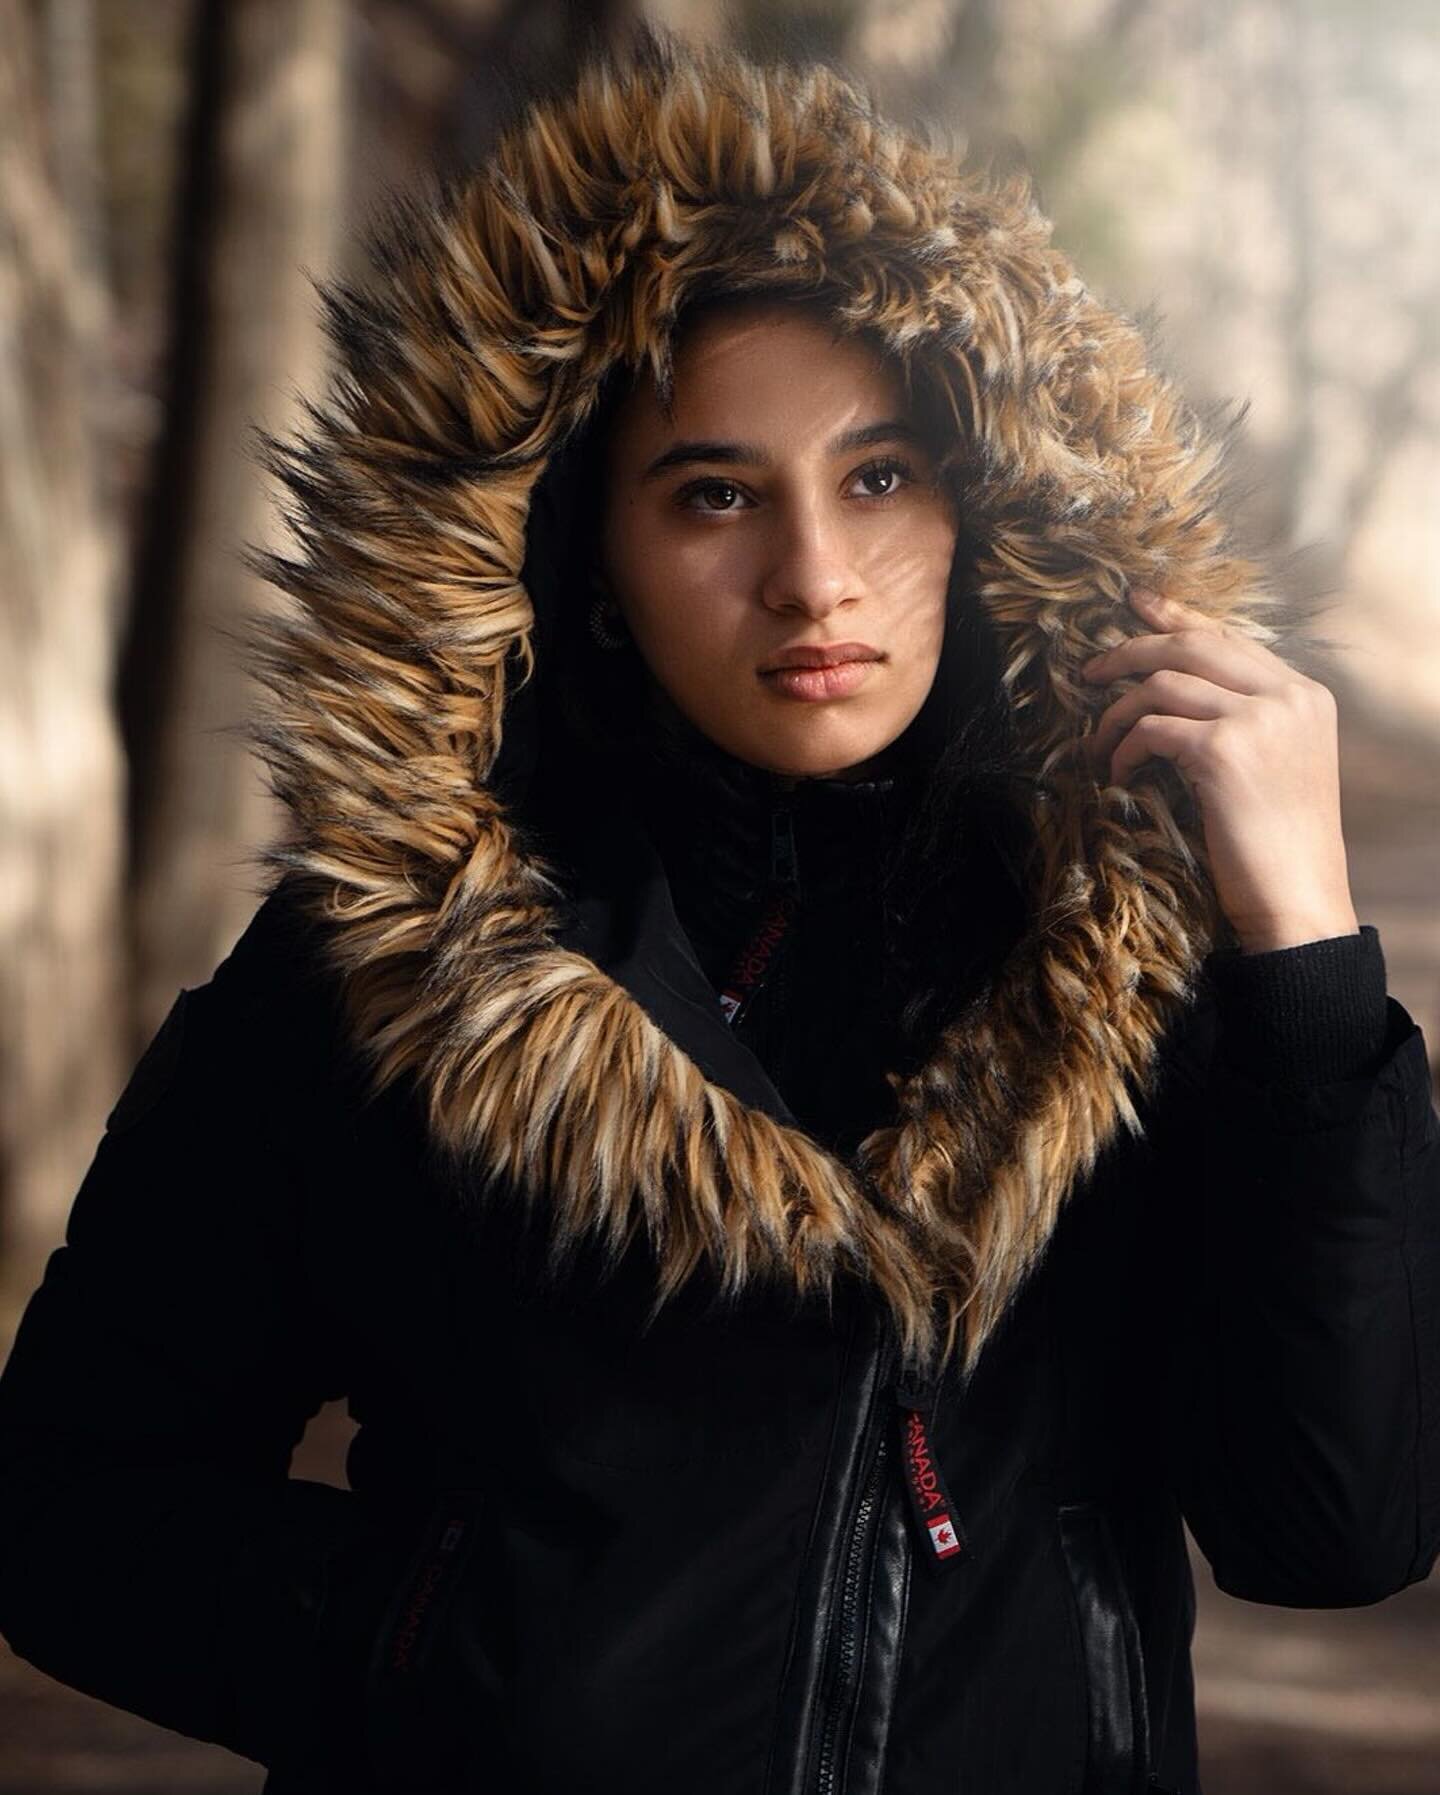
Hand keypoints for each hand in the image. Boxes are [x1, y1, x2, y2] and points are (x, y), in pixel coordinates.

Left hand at [1080, 588, 1358, 952]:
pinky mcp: (1225, 750)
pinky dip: (1123, 750)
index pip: (1229, 637)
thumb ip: (1246, 720)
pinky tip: (1119, 777)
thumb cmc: (1277, 847)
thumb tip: (1174, 691)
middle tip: (1088, 672)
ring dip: (1115, 715)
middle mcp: (1289, 697)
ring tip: (1097, 746)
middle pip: (1191, 644)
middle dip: (1130, 650)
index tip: (1136, 604)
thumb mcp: (1277, 767)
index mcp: (1305, 695)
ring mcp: (1260, 719)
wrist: (1298, 902)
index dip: (1176, 615)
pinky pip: (1150, 729)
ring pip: (1161, 683)